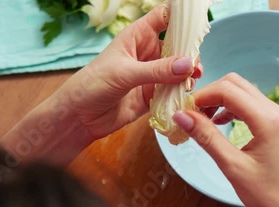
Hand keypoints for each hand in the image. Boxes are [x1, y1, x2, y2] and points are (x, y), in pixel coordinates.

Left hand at [1, 4, 201, 166]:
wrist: (79, 117)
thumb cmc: (92, 84)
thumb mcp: (125, 73)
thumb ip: (157, 70)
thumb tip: (188, 64)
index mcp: (137, 37)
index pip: (163, 18)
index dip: (181, 17)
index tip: (199, 21)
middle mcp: (147, 53)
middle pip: (177, 45)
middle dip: (189, 52)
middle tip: (197, 65)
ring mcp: (151, 75)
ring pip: (178, 70)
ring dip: (187, 75)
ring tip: (192, 81)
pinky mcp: (152, 95)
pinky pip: (172, 91)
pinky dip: (181, 93)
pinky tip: (186, 96)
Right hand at [172, 73, 278, 206]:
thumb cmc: (265, 195)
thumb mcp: (232, 166)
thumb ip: (206, 137)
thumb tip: (180, 116)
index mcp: (266, 119)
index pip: (227, 90)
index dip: (202, 96)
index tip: (183, 111)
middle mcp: (275, 111)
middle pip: (235, 84)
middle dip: (210, 94)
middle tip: (191, 114)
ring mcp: (278, 116)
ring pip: (242, 92)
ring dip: (220, 100)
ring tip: (202, 120)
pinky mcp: (276, 124)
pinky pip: (250, 104)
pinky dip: (231, 108)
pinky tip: (219, 124)